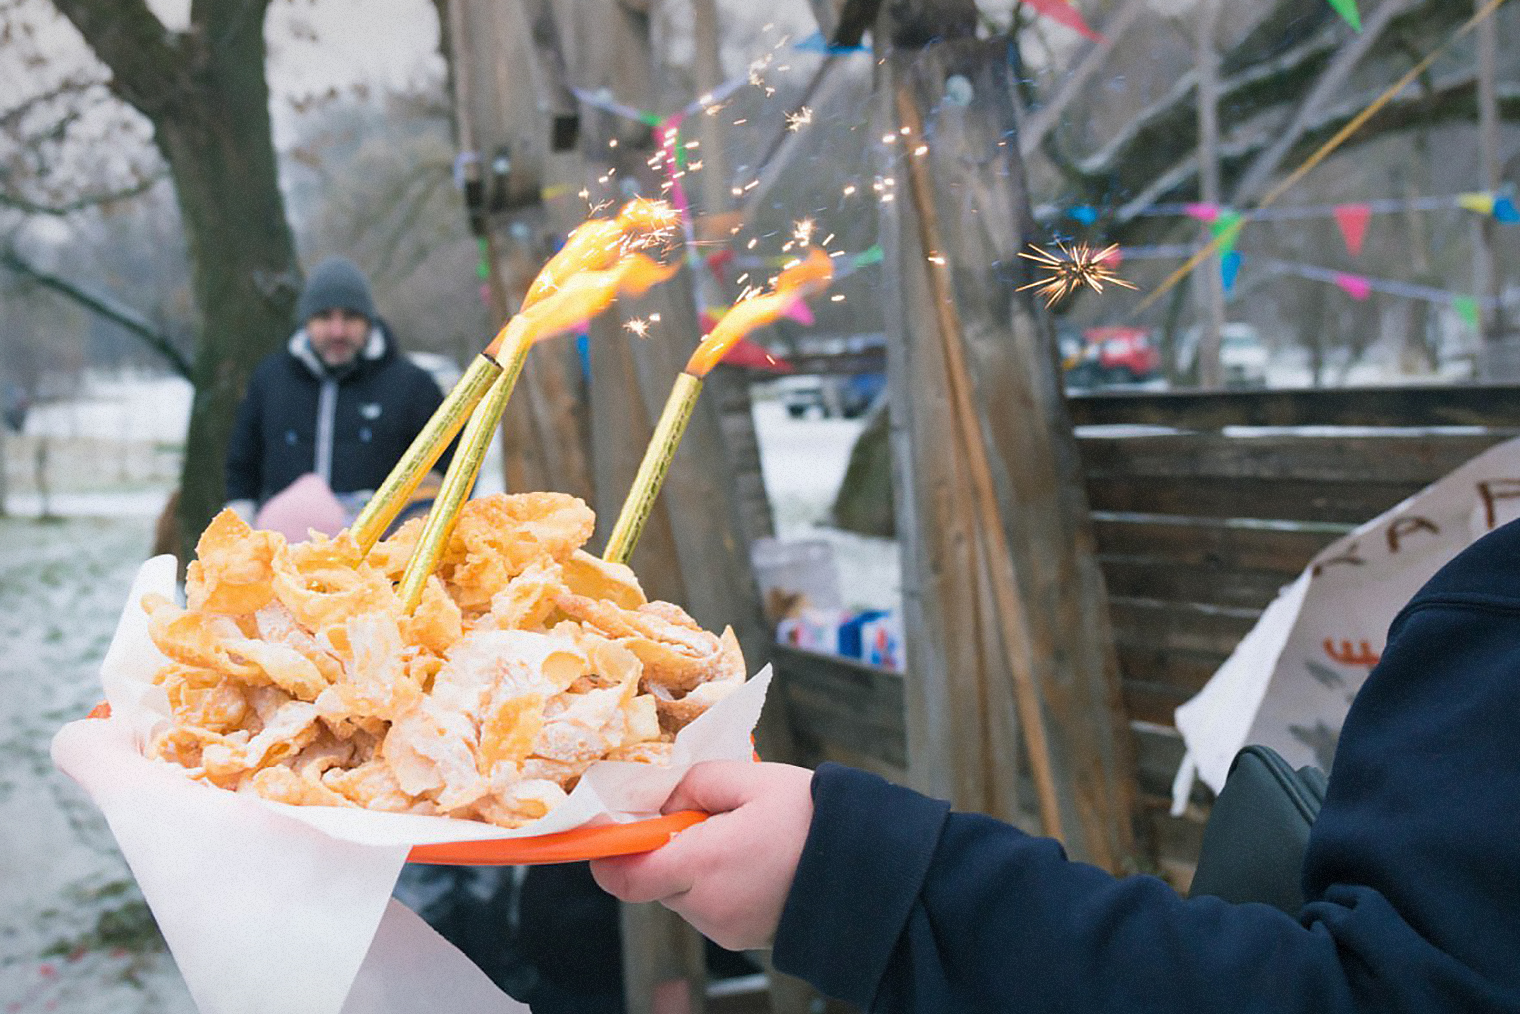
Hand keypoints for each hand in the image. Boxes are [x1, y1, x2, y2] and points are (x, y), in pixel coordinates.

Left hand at [591, 760, 813, 950]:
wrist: (868, 869)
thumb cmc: (811, 819)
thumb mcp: (752, 779)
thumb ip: (695, 782)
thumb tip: (661, 800)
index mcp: (703, 864)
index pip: (625, 877)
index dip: (609, 855)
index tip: (614, 830)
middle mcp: (707, 907)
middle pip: (654, 881)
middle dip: (666, 849)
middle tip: (705, 817)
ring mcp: (725, 929)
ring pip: (682, 895)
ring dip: (693, 867)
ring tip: (742, 838)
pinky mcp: (742, 938)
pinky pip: (708, 908)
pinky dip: (716, 885)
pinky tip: (754, 862)